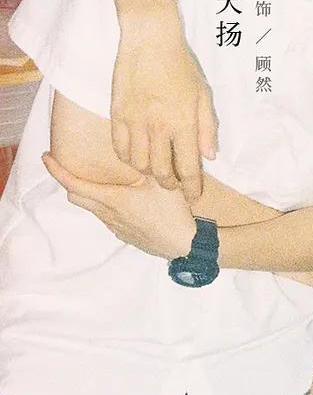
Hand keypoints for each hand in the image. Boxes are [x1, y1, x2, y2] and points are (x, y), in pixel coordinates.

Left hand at [42, 151, 196, 259]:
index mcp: (113, 198)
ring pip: (93, 208)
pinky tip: (127, 202)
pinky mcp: (125, 235)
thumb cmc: (172, 211)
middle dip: (69, 181)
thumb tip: (132, 149)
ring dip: (90, 194)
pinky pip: (108, 218)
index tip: (46, 158)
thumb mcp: (160, 180)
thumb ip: (143, 164)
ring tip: (106, 182)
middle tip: (71, 167)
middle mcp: (108, 214)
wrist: (184, 245)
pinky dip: (107, 206)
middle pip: (76, 197)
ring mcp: (115, 227)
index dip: (57, 170)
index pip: (75, 184)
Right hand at [112, 16, 218, 206]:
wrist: (149, 40)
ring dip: (149, 173)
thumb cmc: (181, 66)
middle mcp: (158, 127)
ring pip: (138, 165)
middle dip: (170, 185)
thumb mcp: (203, 95)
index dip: (192, 189)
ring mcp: (135, 122)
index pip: (189, 168)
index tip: (193, 198)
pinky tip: (138, 156)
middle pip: (161, 173)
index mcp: (183, 122)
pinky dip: (129, 159)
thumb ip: (207, 128)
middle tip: (175, 185)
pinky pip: (120, 149)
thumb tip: (209, 156)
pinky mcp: (117, 115)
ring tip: (157, 169)